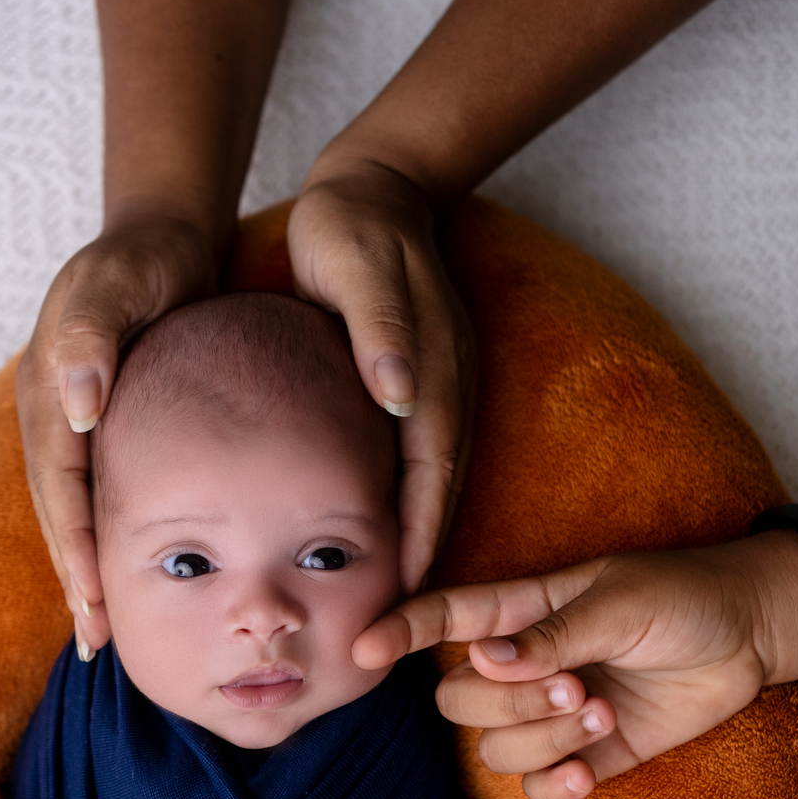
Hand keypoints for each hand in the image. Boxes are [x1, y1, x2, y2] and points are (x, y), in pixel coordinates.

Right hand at [16, 210, 216, 653]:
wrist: (162, 235)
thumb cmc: (144, 257)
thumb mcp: (115, 281)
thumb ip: (90, 335)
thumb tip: (75, 406)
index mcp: (47, 392)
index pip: (59, 486)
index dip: (75, 546)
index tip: (94, 601)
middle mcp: (51, 416)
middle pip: (60, 511)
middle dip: (76, 578)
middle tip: (99, 641)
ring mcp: (73, 424)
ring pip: (76, 511)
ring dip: (88, 570)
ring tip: (107, 631)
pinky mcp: (102, 428)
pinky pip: (100, 494)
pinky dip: (111, 539)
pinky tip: (134, 576)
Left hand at [289, 156, 476, 595]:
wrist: (372, 182)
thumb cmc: (349, 225)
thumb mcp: (355, 263)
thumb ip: (380, 330)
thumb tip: (400, 399)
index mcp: (434, 371)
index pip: (434, 471)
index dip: (422, 532)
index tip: (406, 589)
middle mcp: (447, 386)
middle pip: (442, 486)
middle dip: (425, 553)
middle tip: (397, 616)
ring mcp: (441, 385)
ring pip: (435, 476)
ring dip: (419, 532)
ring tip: (390, 591)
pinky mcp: (422, 381)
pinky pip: (419, 453)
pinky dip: (406, 496)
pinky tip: (375, 526)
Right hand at [353, 529, 797, 798]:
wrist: (752, 636)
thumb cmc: (683, 597)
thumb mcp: (620, 601)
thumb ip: (551, 634)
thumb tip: (484, 657)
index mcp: (523, 610)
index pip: (445, 619)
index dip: (400, 631)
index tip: (361, 648)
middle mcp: (526, 666)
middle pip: (458, 702)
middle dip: (506, 704)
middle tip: (575, 685)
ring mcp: (553, 714)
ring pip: (495, 749)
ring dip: (542, 739)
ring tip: (602, 712)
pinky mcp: (587, 755)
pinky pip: (537, 788)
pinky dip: (556, 783)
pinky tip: (590, 766)